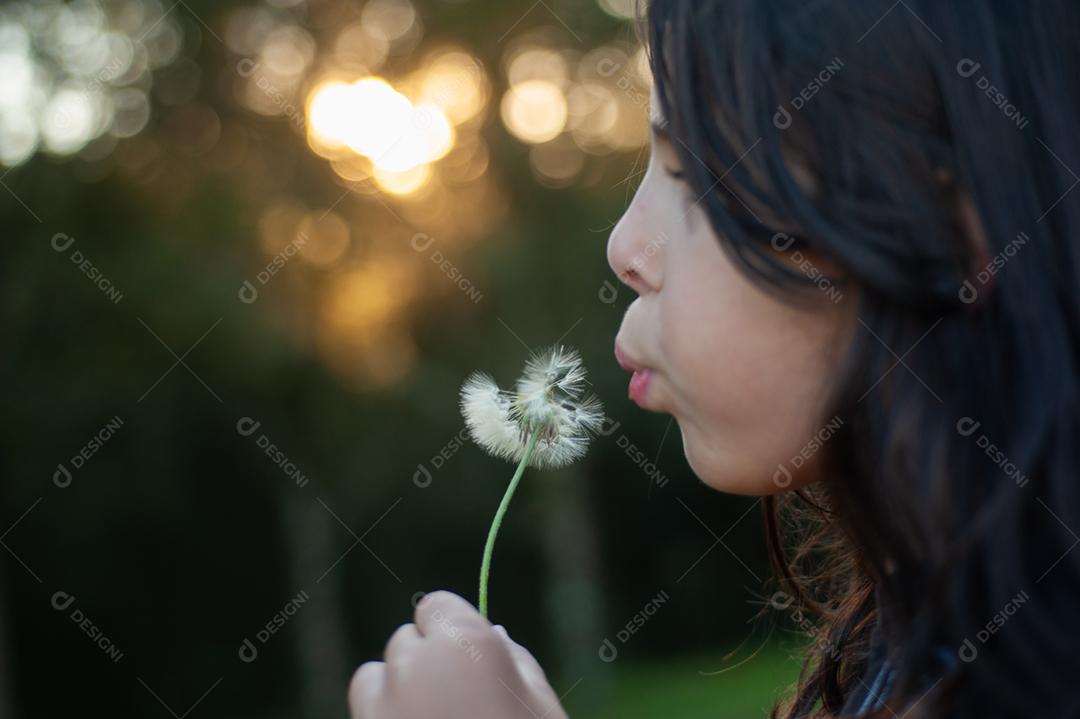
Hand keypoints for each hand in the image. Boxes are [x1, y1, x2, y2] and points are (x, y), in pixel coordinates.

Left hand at [348, 590, 567, 718]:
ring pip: (372, 677)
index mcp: (465, 645)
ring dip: (394, 690)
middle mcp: (414, 666)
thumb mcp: (541, 705)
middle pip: (405, 643)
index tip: (468, 657)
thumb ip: (514, 661)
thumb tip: (492, 634)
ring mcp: (382, 708)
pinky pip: (364, 715)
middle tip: (457, 702)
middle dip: (425, 662)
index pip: (436, 606)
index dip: (452, 630)